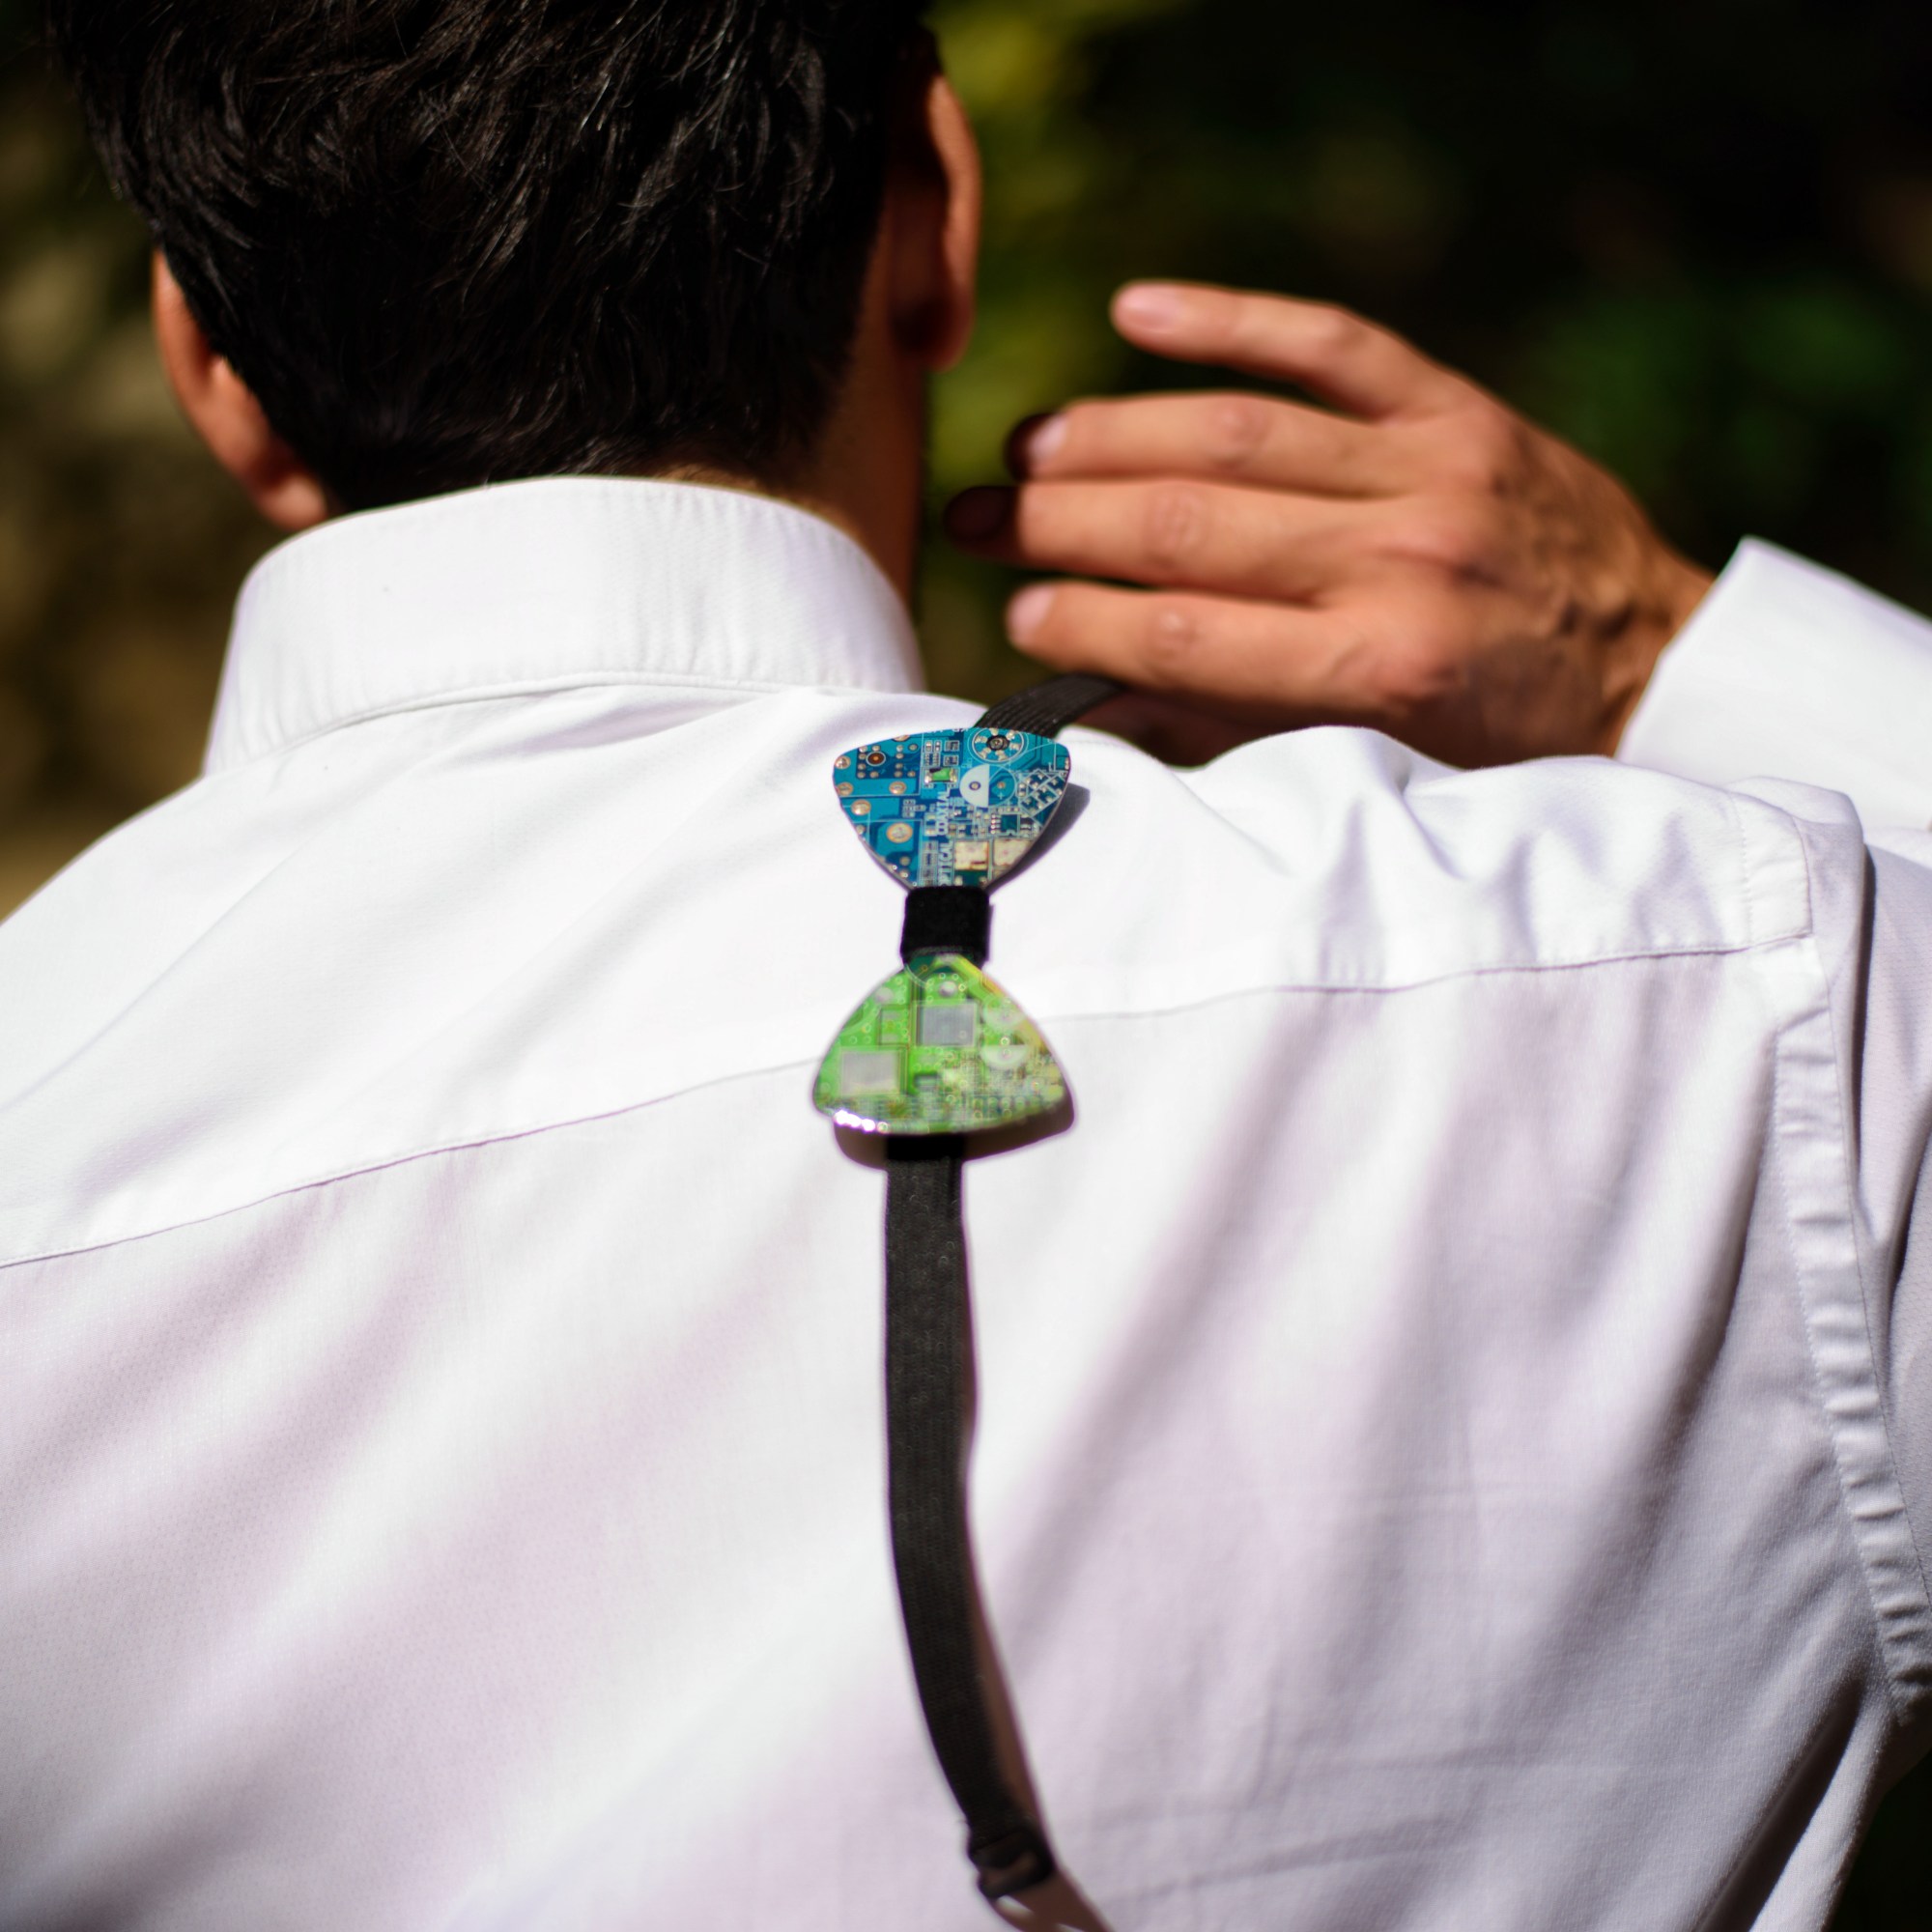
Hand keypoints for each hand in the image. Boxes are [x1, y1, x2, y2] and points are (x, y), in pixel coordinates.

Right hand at [943, 281, 1713, 766]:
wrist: (1654, 664)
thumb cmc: (1499, 738)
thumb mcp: (1375, 765)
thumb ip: (1236, 728)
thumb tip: (1097, 697)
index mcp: (1380, 671)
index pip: (1184, 637)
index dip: (1079, 624)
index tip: (1014, 618)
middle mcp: (1403, 562)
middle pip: (1188, 525)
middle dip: (1057, 523)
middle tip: (976, 524)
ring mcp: (1433, 470)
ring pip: (1235, 430)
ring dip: (1109, 432)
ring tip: (1025, 448)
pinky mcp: (1458, 406)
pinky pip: (1328, 341)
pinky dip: (1228, 319)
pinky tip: (1135, 310)